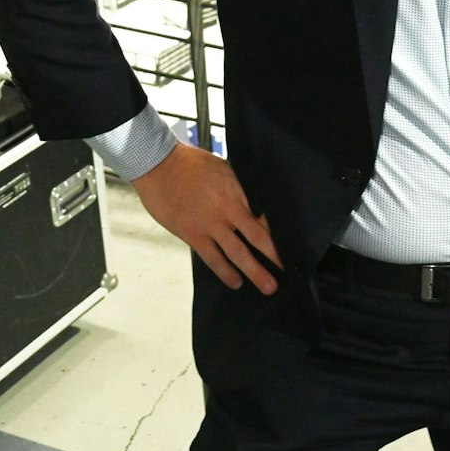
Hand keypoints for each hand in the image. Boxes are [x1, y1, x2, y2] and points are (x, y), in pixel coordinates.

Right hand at [132, 141, 279, 293]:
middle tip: (287, 272)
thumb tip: (254, 203)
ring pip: (238, 253)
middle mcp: (228, 210)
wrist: (159, 166)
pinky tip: (235, 282)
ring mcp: (210, 225)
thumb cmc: (191, 163)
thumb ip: (239, 187)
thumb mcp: (224, 168)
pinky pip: (212, 258)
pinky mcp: (192, 235)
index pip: (264, 217)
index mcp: (238, 192)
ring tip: (268, 287)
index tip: (290, 246)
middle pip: (258, 238)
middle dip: (274, 257)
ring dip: (254, 271)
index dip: (277, 234)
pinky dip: (225, 271)